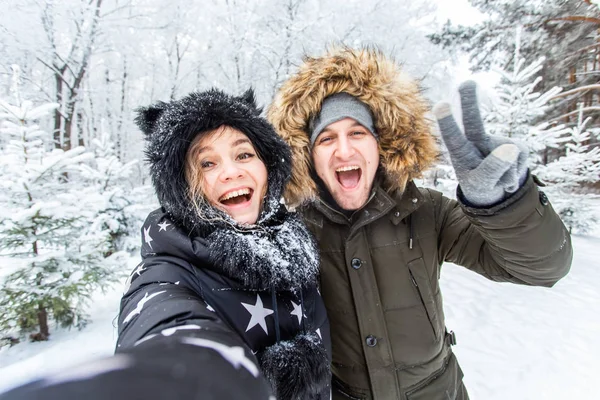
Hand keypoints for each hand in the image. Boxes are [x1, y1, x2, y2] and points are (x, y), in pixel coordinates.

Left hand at [433, 81, 528, 206]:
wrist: (498, 189)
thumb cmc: (480, 185)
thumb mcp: (482, 184)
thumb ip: (493, 170)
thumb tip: (512, 147)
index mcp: (461, 151)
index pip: (453, 137)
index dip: (447, 122)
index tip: (440, 104)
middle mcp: (477, 140)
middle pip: (473, 121)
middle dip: (469, 101)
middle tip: (466, 82)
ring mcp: (498, 141)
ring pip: (507, 158)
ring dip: (505, 176)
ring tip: (497, 179)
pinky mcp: (518, 146)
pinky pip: (520, 161)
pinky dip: (515, 176)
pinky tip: (508, 175)